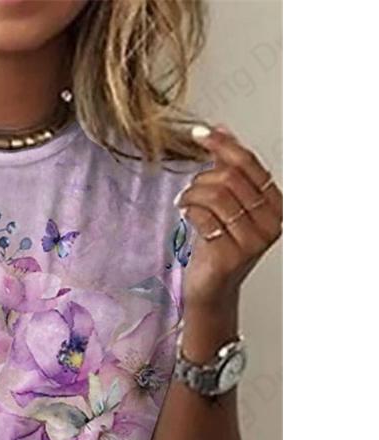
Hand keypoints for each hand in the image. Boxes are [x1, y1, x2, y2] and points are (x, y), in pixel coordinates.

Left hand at [176, 125, 282, 311]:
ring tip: (184, 201)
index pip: (249, 164)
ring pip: (217, 195)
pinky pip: (204, 217)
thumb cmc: (218, 246)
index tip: (199, 134)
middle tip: (189, 190)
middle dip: (202, 178)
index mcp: (275, 205)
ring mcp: (253, 240)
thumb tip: (220, 129)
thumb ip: (227, 168)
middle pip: (231, 178)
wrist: (211, 288)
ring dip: (193, 193)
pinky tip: (186, 214)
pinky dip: (190, 210)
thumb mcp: (227, 205)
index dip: (222, 145)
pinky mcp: (232, 255)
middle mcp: (271, 222)